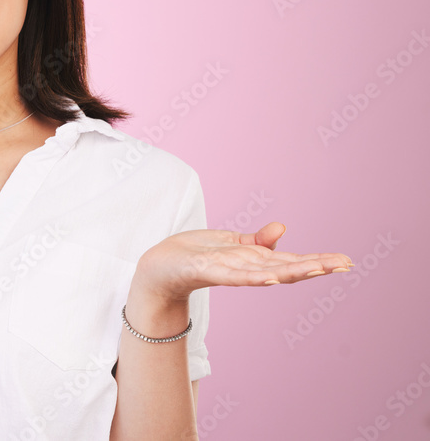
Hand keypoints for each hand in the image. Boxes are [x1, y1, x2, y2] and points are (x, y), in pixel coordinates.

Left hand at [133, 221, 354, 301]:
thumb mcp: (230, 243)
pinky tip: (272, 278)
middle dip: (315, 266)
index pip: (291, 260)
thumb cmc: (195, 254)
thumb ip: (256, 240)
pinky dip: (254, 277)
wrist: (160, 267)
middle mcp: (246, 269)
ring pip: (267, 273)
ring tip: (318, 268)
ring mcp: (229, 272)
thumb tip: (282, 228)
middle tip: (345, 264)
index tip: (346, 260)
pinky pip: (235, 276)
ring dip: (292, 271)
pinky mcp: (208, 271)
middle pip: (286, 268)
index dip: (318, 260)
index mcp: (253, 261)